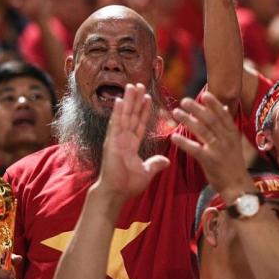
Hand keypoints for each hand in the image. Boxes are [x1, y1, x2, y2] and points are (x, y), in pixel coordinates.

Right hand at [96, 84, 169, 199]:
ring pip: (124, 115)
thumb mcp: (146, 172)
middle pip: (131, 115)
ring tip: (132, 86)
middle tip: (139, 85)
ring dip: (128, 101)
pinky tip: (121, 100)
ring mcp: (116, 139)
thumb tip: (167, 160)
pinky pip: (115, 124)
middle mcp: (123, 139)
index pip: (140, 123)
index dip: (144, 111)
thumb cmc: (127, 185)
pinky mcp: (111, 142)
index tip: (148, 98)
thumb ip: (155, 164)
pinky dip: (118, 112)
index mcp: (131, 145)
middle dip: (136, 100)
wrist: (116, 193)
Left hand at [171, 92, 251, 199]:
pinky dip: (183, 142)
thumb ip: (227, 125)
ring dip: (187, 120)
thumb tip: (224, 107)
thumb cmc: (233, 163)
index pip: (223, 114)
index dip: (214, 103)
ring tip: (176, 112)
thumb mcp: (234, 142)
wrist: (237, 186)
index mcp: (232, 134)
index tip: (204, 94)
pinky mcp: (210, 161)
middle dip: (196, 108)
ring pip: (202, 131)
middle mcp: (227, 139)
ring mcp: (219, 150)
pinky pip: (195, 149)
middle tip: (183, 101)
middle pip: (210, 119)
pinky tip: (173, 136)